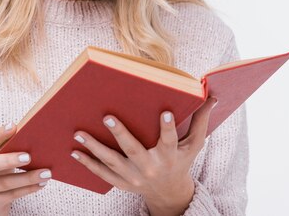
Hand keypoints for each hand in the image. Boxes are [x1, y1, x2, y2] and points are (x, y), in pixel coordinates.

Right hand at [0, 123, 50, 215]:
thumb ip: (5, 147)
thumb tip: (27, 134)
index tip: (13, 127)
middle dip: (8, 160)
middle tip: (28, 156)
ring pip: (4, 183)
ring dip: (27, 178)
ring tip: (45, 173)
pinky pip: (11, 195)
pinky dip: (28, 189)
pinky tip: (40, 183)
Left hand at [70, 97, 218, 215]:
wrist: (169, 192)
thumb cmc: (181, 160)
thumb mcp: (194, 144)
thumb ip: (201, 120)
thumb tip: (213, 95)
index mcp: (170, 155)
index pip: (170, 140)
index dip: (167, 127)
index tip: (163, 112)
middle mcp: (151, 167)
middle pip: (134, 150)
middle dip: (120, 134)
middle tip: (107, 116)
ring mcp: (135, 177)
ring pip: (112, 162)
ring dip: (95, 147)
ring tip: (79, 133)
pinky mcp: (122, 183)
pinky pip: (102, 173)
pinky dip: (88, 163)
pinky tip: (75, 151)